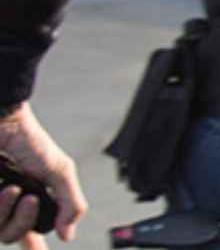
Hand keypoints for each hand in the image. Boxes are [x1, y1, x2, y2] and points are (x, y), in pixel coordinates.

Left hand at [0, 103, 84, 246]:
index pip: (33, 233)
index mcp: (33, 200)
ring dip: (5, 211)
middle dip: (22, 221)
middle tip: (29, 198)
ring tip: (10, 187)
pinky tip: (2, 189)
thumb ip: (70, 203)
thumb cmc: (29, 142)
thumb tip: (68, 235)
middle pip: (13, 235)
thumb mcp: (60, 172)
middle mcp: (9, 205)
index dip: (35, 247)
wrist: (2, 124)